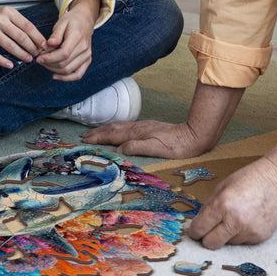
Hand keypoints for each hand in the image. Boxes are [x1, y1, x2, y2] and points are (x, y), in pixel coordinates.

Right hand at [0, 5, 46, 69]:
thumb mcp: (7, 13)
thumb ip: (20, 23)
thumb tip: (38, 38)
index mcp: (8, 12)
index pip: (27, 26)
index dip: (37, 37)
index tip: (44, 45)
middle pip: (20, 37)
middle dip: (32, 47)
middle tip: (38, 54)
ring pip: (9, 46)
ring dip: (21, 55)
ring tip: (29, 59)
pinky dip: (3, 61)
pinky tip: (11, 65)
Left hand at [35, 2, 95, 80]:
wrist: (84, 20)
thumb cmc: (71, 21)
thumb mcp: (61, 23)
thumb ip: (55, 35)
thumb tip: (49, 44)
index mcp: (77, 37)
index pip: (64, 53)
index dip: (49, 58)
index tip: (39, 58)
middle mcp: (84, 48)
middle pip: (65, 63)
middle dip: (49, 64)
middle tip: (39, 59)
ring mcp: (87, 56)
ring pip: (69, 70)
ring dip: (54, 70)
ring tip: (45, 64)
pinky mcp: (87, 61)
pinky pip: (77, 74)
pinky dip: (66, 78)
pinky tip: (55, 76)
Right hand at [82, 118, 214, 156]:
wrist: (193, 136)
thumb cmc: (177, 146)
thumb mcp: (158, 149)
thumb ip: (138, 146)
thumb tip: (120, 148)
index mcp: (138, 134)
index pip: (113, 135)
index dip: (99, 138)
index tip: (85, 141)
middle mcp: (138, 128)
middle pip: (113, 129)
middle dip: (97, 132)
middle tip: (84, 136)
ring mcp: (143, 127)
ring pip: (119, 126)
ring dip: (104, 130)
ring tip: (94, 133)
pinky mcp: (148, 128)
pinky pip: (125, 127)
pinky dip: (115, 129)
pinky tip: (115, 131)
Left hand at [187, 155, 276, 247]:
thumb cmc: (250, 179)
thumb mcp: (223, 187)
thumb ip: (209, 207)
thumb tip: (199, 224)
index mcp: (222, 205)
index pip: (200, 229)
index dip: (194, 231)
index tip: (195, 231)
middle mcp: (235, 222)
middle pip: (211, 244)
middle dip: (207, 238)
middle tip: (208, 230)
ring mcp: (249, 232)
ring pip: (227, 243)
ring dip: (226, 235)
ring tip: (235, 218)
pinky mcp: (260, 238)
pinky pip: (242, 242)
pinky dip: (240, 234)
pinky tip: (247, 220)